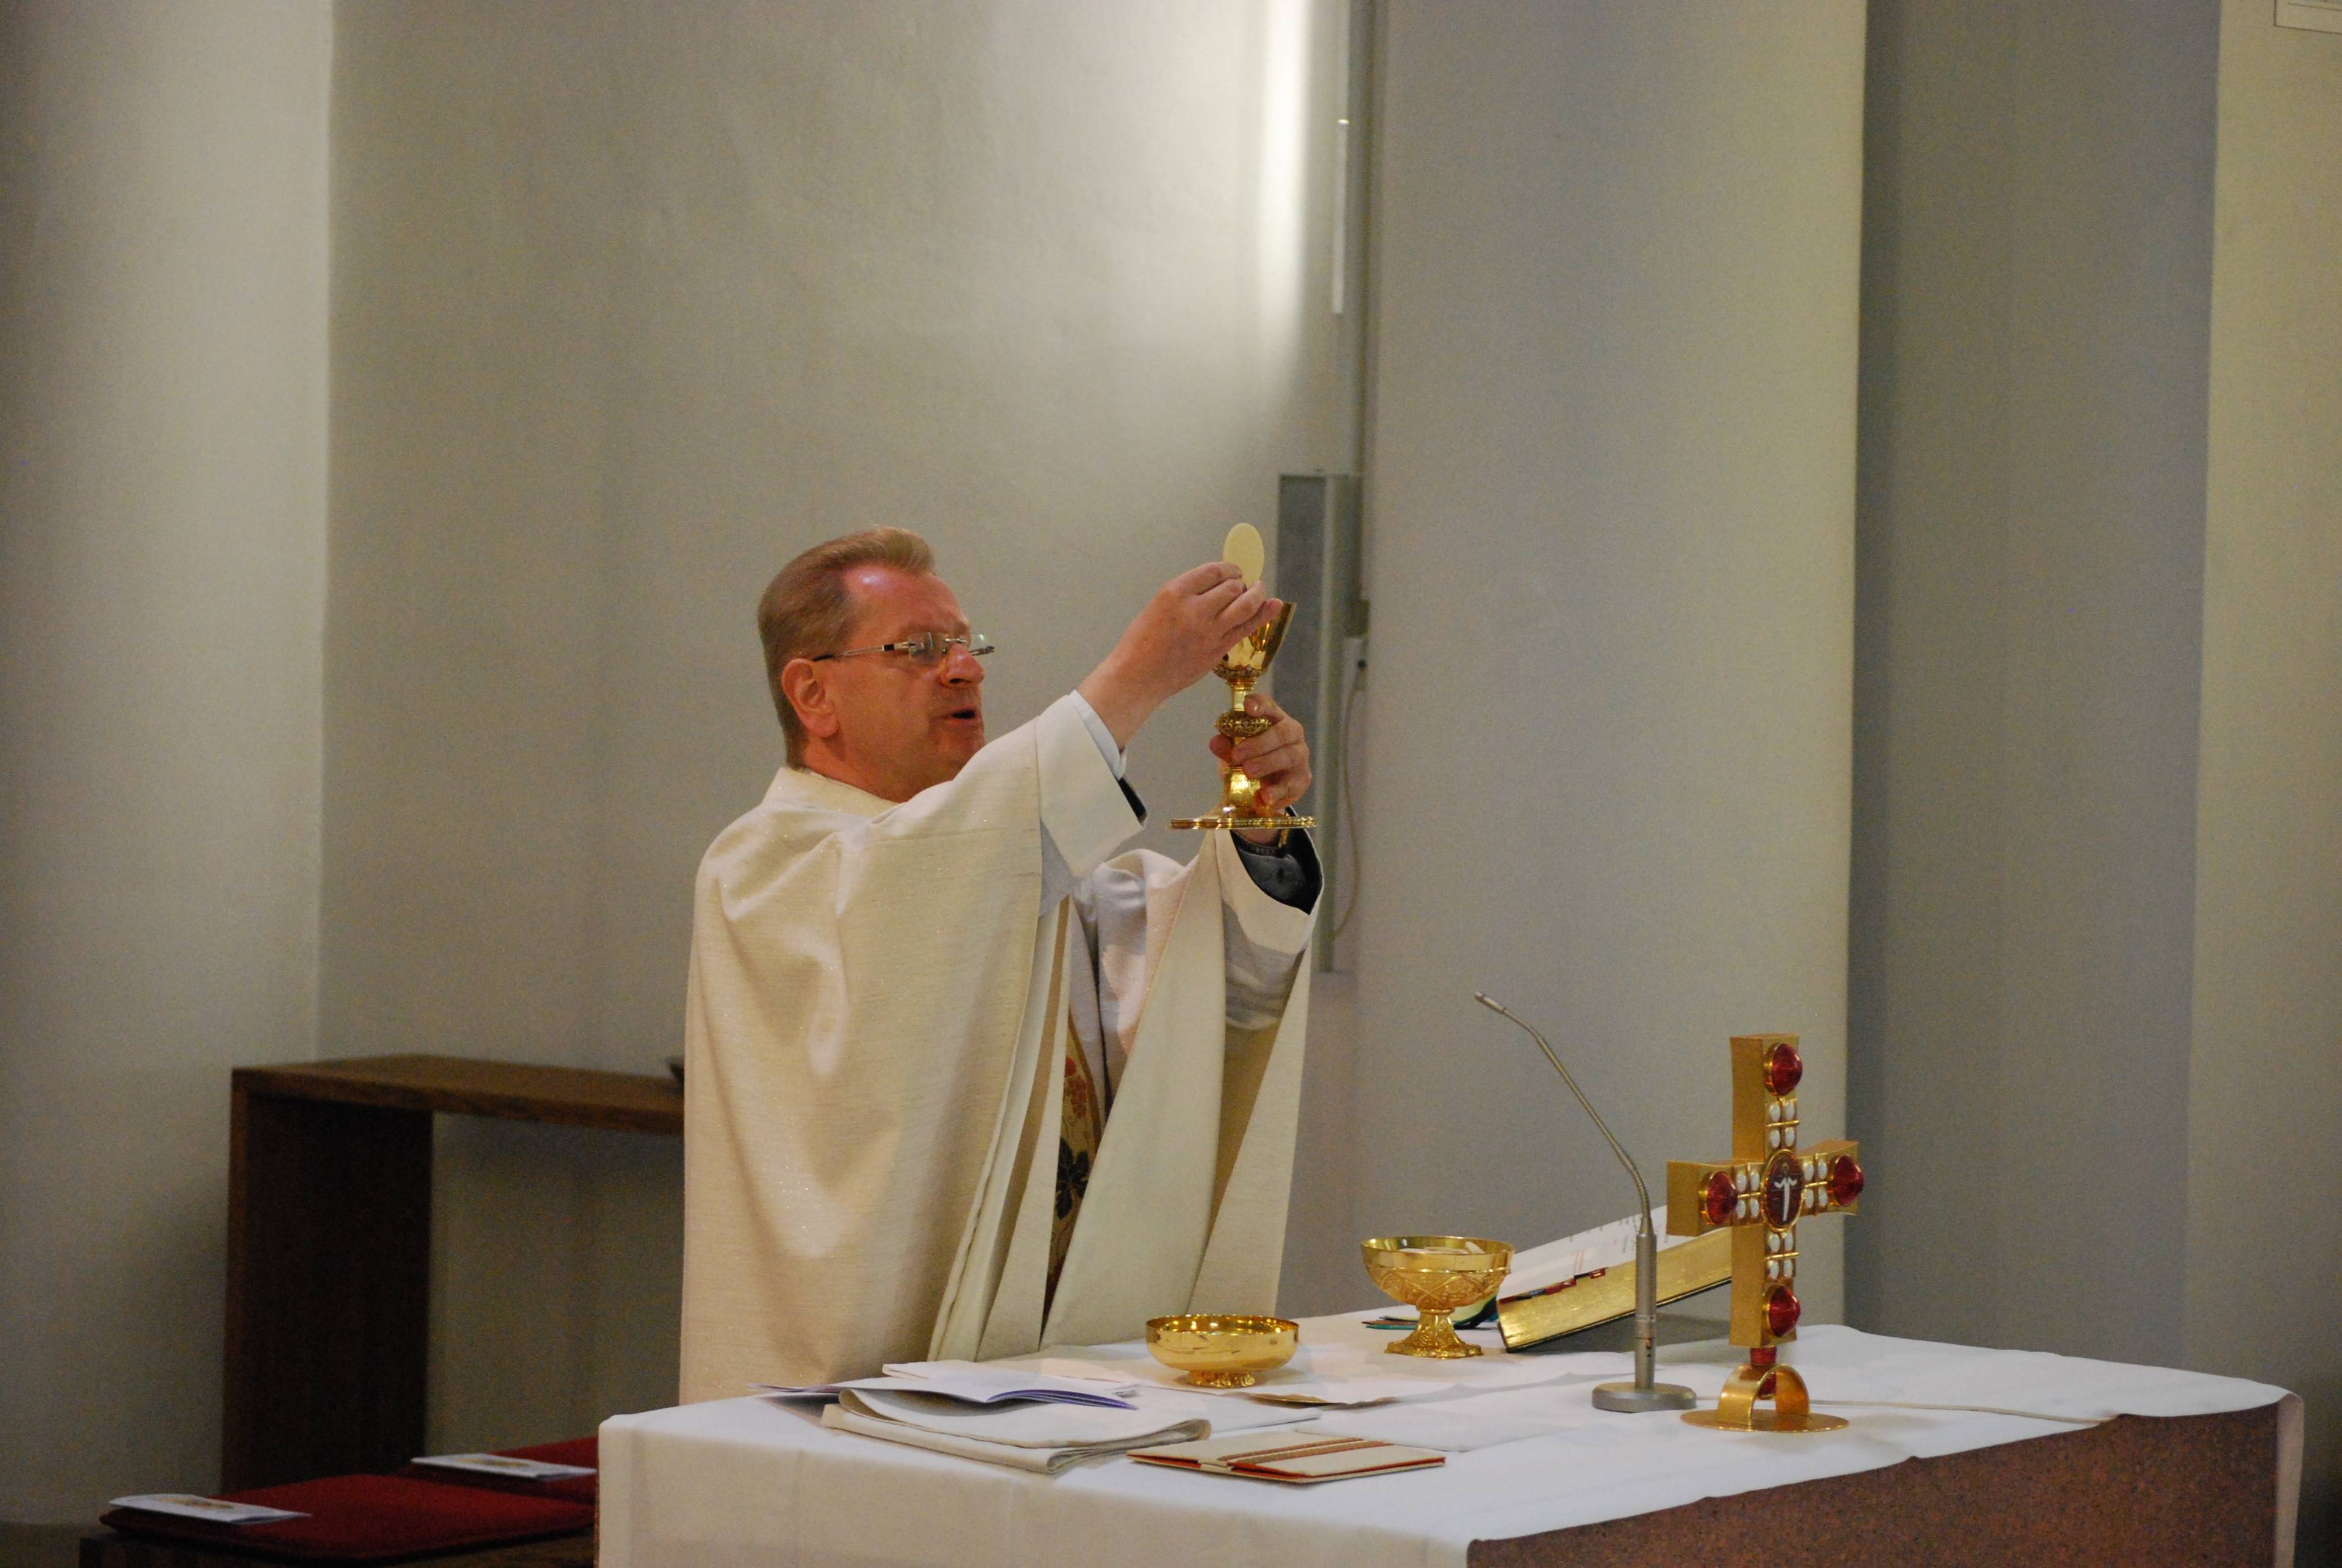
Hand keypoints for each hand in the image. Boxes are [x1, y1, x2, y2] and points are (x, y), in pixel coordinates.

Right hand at [1078, 562, 1279, 747]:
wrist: (1137, 676)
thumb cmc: (1142, 643)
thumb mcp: (1159, 606)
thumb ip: (1187, 596)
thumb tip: (1217, 587)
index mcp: (1175, 592)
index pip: (1213, 571)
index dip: (1229, 568)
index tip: (1234, 570)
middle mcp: (1195, 609)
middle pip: (1232, 586)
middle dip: (1241, 582)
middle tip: (1243, 585)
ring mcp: (1209, 631)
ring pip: (1246, 605)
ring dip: (1257, 594)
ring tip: (1260, 589)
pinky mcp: (1217, 650)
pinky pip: (1246, 628)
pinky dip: (1263, 615)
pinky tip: (1273, 605)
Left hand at [1211, 694, 1309, 842]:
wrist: (1264, 789)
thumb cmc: (1251, 760)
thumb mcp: (1235, 753)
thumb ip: (1226, 747)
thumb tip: (1215, 742)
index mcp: (1275, 720)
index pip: (1269, 706)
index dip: (1259, 704)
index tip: (1247, 706)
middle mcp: (1291, 735)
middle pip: (1282, 732)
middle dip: (1259, 743)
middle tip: (1237, 755)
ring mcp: (1299, 756)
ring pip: (1288, 756)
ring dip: (1266, 763)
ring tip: (1247, 772)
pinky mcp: (1301, 780)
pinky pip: (1291, 785)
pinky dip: (1276, 791)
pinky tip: (1263, 797)